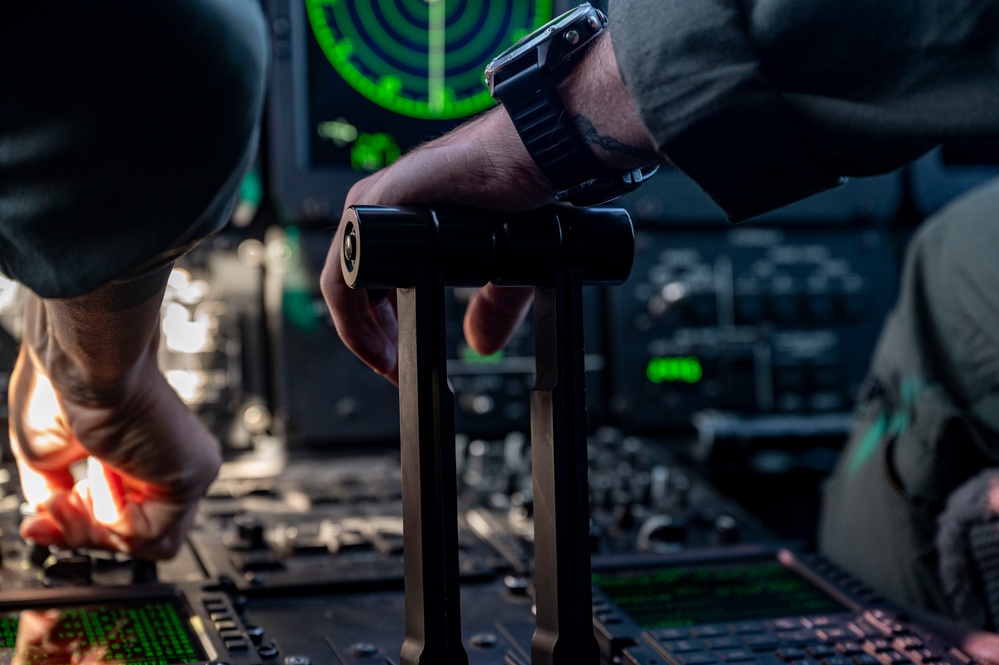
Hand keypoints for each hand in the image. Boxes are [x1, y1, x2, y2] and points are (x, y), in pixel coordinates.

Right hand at [9, 280, 221, 559]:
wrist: (86, 362)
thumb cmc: (65, 386)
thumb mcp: (48, 458)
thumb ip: (58, 498)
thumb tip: (50, 528)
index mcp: (141, 455)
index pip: (122, 520)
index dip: (78, 529)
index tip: (42, 521)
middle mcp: (169, 463)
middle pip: (135, 537)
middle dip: (83, 532)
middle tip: (55, 508)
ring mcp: (187, 469)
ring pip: (146, 542)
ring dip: (97, 526)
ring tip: (75, 488)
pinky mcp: (196, 474)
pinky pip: (154, 532)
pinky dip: (116, 516)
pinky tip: (104, 473)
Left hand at [319, 32, 660, 383]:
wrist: (526, 159)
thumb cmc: (511, 192)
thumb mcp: (497, 271)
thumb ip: (487, 308)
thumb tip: (482, 344)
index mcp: (400, 221)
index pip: (371, 286)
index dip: (381, 328)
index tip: (399, 359)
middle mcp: (376, 212)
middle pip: (352, 291)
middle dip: (372, 338)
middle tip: (395, 368)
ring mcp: (370, 208)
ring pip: (340, 286)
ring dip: (361, 335)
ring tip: (388, 362)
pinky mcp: (372, 207)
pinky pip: (342, 275)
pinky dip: (352, 319)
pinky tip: (376, 343)